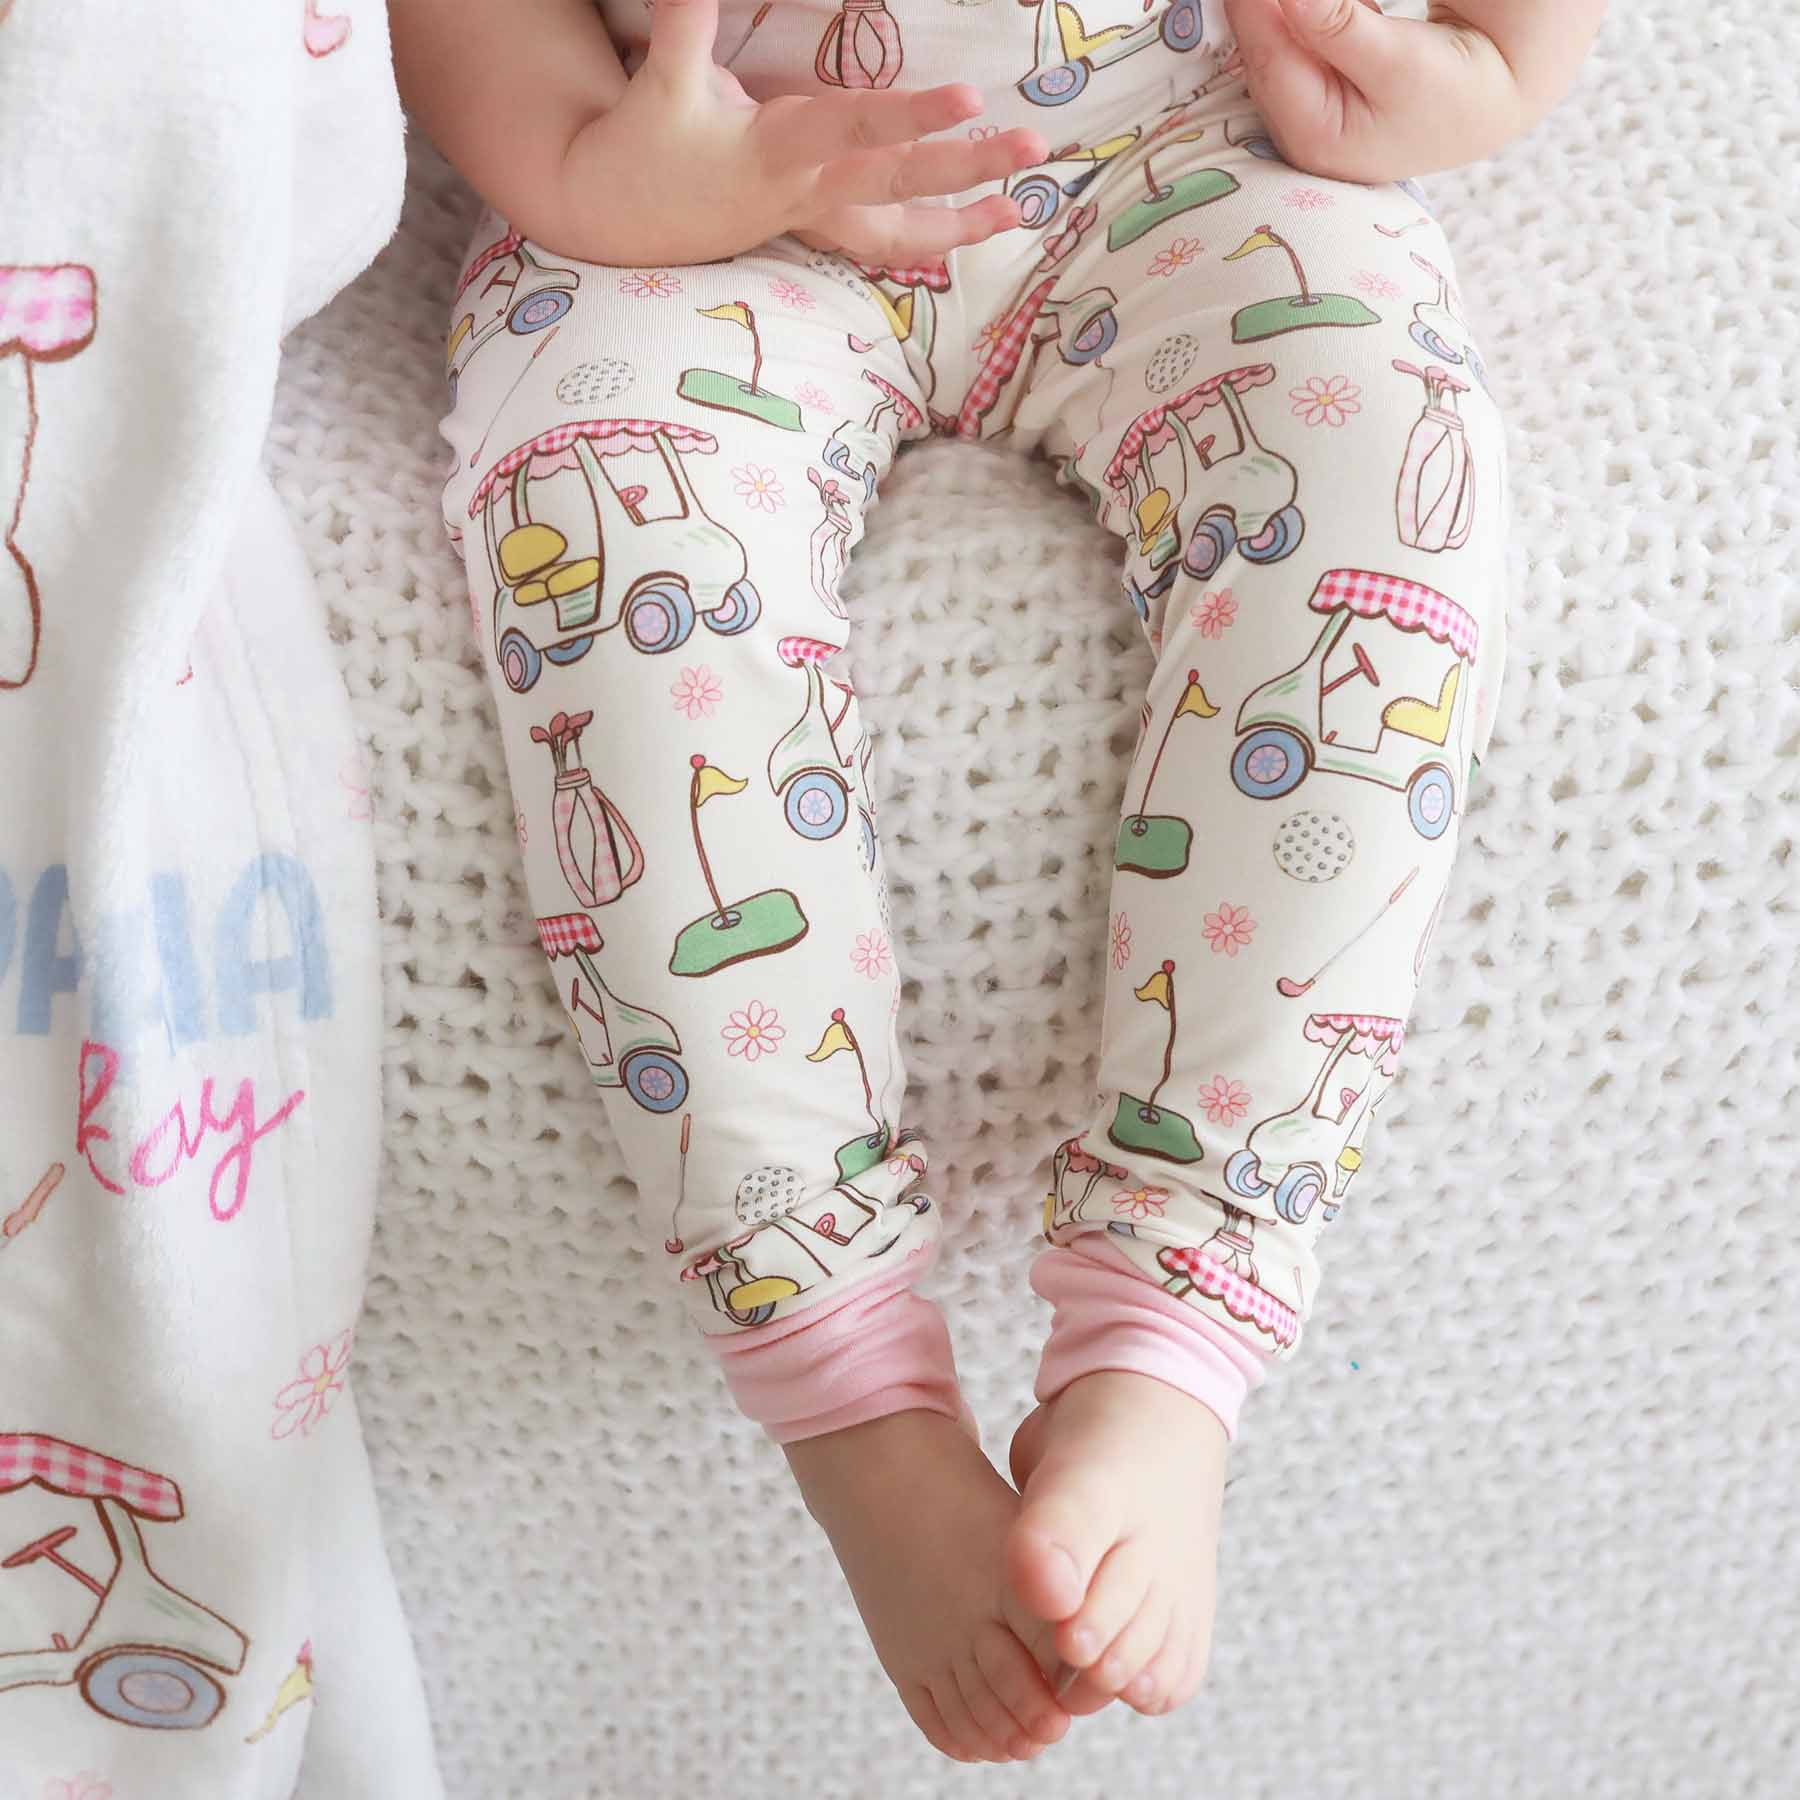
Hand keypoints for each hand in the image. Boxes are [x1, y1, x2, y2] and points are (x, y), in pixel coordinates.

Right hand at [565, 0, 1048, 265]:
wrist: (616, 218)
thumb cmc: (642, 146)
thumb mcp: (663, 80)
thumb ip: (684, 22)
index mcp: (778, 152)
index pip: (857, 129)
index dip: (913, 115)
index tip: (969, 98)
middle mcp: (807, 192)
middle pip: (900, 185)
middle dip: (968, 168)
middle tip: (1033, 148)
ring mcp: (812, 217)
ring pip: (897, 232)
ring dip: (961, 225)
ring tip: (1021, 210)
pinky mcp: (809, 228)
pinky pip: (878, 243)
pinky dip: (925, 240)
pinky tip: (968, 228)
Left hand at [1222, 0, 1530, 181]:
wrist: (1486, 98)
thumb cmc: (1452, 89)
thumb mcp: (1398, 59)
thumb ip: (1339, 27)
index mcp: (1311, 136)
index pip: (1265, 57)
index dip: (1253, 7)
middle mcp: (1296, 128)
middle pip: (1261, 49)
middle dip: (1260, 4)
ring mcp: (1303, 107)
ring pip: (1272, 38)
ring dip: (1273, 8)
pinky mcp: (1314, 81)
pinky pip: (1289, 33)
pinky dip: (1290, 11)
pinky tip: (1292, 4)